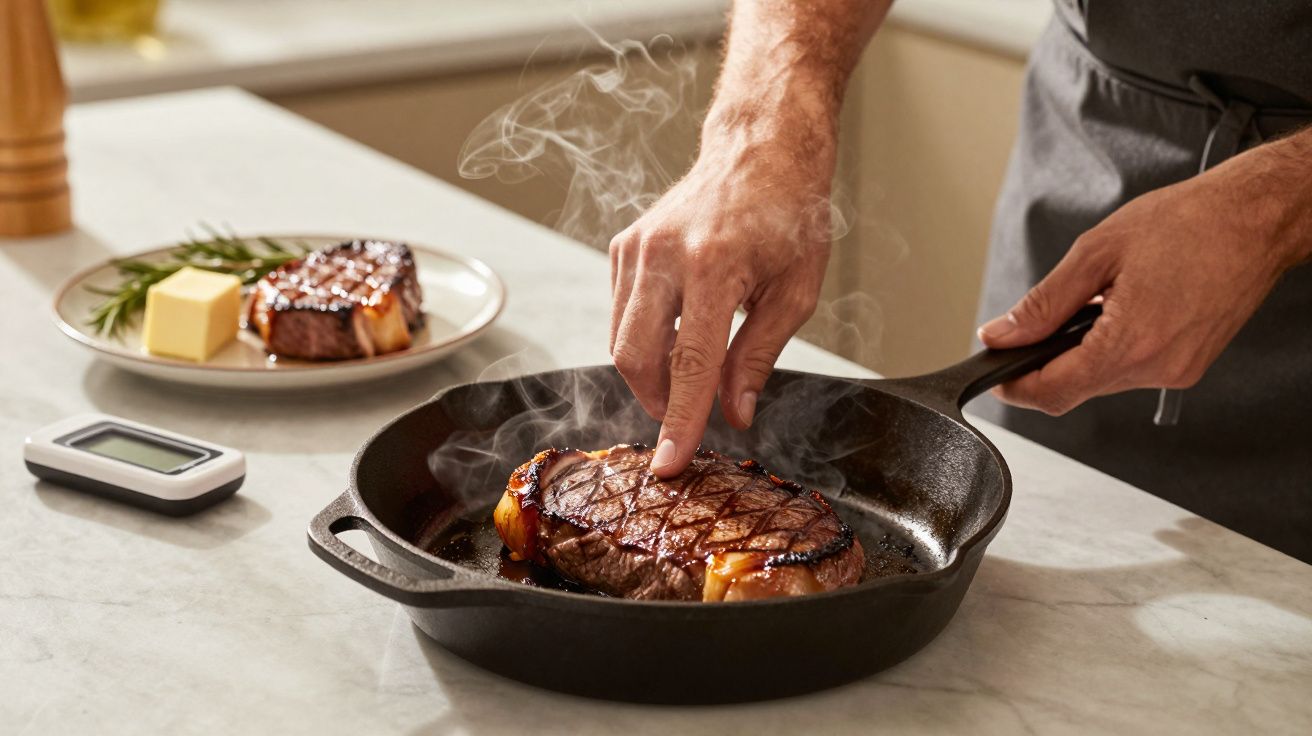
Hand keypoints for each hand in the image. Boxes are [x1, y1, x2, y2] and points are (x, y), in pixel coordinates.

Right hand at [610, 126, 833, 477]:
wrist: (761, 150)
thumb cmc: (789, 215)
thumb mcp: (796, 292)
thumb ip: (759, 356)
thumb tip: (735, 413)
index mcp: (714, 265)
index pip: (689, 364)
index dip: (679, 422)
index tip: (669, 464)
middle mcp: (664, 254)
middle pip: (635, 356)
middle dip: (658, 401)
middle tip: (687, 417)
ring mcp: (637, 247)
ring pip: (620, 340)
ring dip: (651, 373)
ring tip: (691, 370)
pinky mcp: (623, 246)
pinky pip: (620, 314)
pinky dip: (644, 340)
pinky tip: (679, 334)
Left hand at [977, 137, 1310, 414]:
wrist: (1257, 217)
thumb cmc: (1189, 222)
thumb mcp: (1097, 252)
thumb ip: (1043, 303)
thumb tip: (1002, 333)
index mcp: (1131, 343)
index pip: (1052, 391)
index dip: (1013, 386)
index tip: (994, 371)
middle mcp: (1157, 367)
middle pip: (1074, 391)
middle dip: (1043, 367)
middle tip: (1028, 332)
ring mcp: (1178, 370)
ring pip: (1102, 382)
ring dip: (1079, 356)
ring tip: (1086, 308)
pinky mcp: (1189, 365)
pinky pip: (1132, 370)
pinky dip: (1111, 350)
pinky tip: (1116, 313)